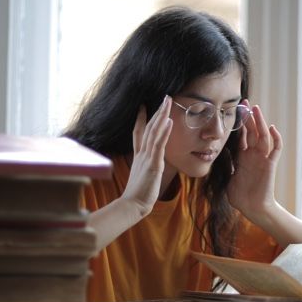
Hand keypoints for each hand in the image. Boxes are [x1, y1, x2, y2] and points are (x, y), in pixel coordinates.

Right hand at [121, 95, 172, 216]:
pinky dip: (164, 132)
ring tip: (168, 102)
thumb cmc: (138, 194)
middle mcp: (142, 153)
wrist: (132, 205)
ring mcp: (147, 157)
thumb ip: (145, 167)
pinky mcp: (153, 164)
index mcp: (139, 155)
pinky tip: (169, 121)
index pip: (139, 132)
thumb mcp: (142, 176)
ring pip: (154, 132)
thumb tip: (149, 165)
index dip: (141, 118)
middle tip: (164, 97)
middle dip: (157, 111)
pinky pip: (159, 145)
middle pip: (149, 127)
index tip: (143, 106)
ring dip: (161, 116)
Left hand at [227, 100, 282, 220]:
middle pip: (253, 131)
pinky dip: (276, 139)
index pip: (242, 135)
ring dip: (260, 122)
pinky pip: (276, 150)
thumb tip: (213, 153)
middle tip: (246, 102)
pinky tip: (272, 128)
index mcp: (243, 156)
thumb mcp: (227, 176)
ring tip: (256, 109)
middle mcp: (253, 155)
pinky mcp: (270, 165)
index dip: (239, 123)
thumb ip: (224, 164)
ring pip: (263, 136)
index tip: (234, 110)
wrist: (252, 208)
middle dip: (250, 117)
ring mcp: (262, 158)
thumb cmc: (240, 195)